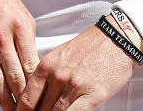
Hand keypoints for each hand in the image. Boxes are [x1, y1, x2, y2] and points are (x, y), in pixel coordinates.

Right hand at [0, 0, 38, 110]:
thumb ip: (28, 40)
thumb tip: (34, 68)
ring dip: (5, 99)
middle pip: (14, 75)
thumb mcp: (22, 14)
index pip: (31, 65)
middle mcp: (1, 34)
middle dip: (22, 98)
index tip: (41, 100)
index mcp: (20, 27)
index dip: (37, 87)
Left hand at [17, 24, 136, 110]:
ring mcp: (74, 86)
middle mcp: (57, 76)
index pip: (26, 98)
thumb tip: (37, 98)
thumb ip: (47, 77)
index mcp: (46, 65)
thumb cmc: (89, 47)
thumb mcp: (60, 57)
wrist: (116, 38)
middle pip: (40, 109)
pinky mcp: (92, 95)